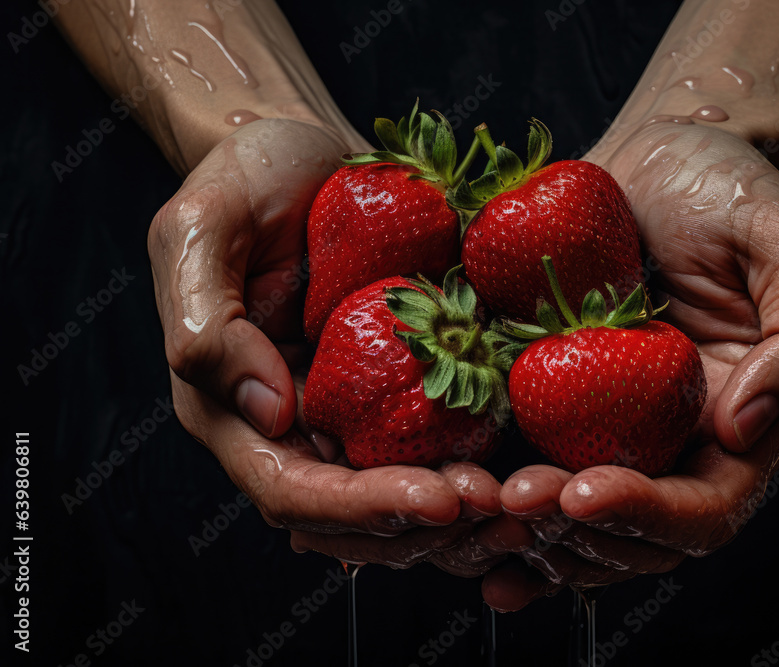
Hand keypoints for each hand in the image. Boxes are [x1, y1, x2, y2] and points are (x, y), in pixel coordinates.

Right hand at [148, 118, 501, 567]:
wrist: (304, 152)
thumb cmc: (245, 177)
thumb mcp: (201, 227)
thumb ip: (207, 322)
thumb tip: (269, 413)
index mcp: (238, 410)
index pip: (294, 491)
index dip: (363, 508)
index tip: (437, 500)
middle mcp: (298, 427)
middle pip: (358, 519)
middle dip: (428, 527)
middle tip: (503, 510)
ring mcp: (354, 412)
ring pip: (406, 498)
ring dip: (468, 515)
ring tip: (531, 502)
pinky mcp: (404, 387)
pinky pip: (444, 445)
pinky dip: (486, 467)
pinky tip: (537, 465)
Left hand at [481, 120, 778, 609]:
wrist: (659, 153)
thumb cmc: (730, 189)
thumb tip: (747, 428)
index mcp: (741, 423)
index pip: (705, 509)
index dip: (647, 515)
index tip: (583, 491)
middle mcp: (675, 442)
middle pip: (631, 536)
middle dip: (572, 532)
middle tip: (514, 499)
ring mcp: (610, 428)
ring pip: (572, 522)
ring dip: (525, 534)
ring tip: (473, 510)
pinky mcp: (555, 404)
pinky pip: (528, 468)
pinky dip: (494, 507)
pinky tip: (452, 509)